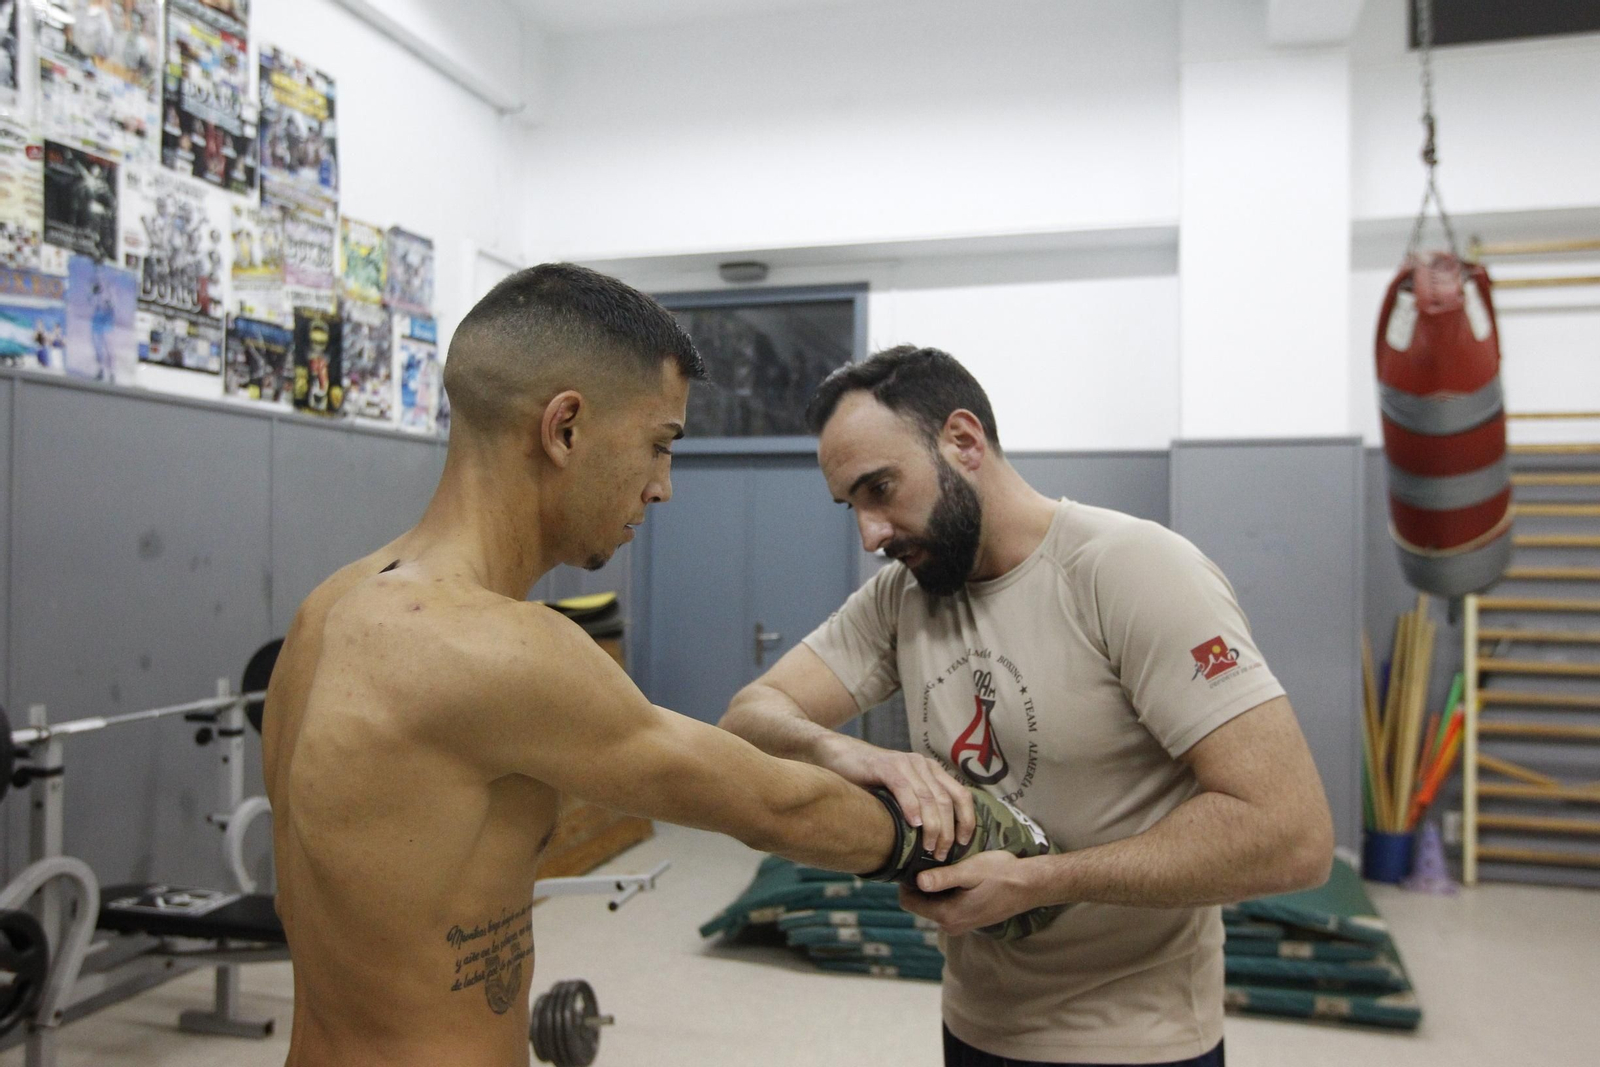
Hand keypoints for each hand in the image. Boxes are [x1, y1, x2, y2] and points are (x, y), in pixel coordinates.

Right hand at [822, 738, 974, 860]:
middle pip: (947, 800)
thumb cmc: (868, 780)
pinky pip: (904, 788)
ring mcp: (905, 763)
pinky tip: (913, 825)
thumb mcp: (899, 793)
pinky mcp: (885, 765)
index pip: (961, 795)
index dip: (967, 820)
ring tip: (928, 847)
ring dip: (932, 826)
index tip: (964, 843)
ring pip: (929, 797)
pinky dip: (911, 808)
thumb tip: (931, 841)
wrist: (837, 755)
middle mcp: (922, 764)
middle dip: (947, 831)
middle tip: (940, 854)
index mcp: (931, 771)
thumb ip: (916, 807)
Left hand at [897, 851, 1037, 936]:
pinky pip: (946, 906)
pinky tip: (958, 876)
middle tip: (931, 859)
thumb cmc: (1001, 874)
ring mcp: (960, 925)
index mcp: (947, 915)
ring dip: (934, 887)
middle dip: (920, 883)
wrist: (1029, 886)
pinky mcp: (968, 920)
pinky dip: (946, 892)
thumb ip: (943, 878)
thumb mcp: (970, 871)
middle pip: (919, 903)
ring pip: (932, 904)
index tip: (913, 862)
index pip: (908, 901)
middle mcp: (950, 926)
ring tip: (947, 866)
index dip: (906, 881)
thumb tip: (918, 881)